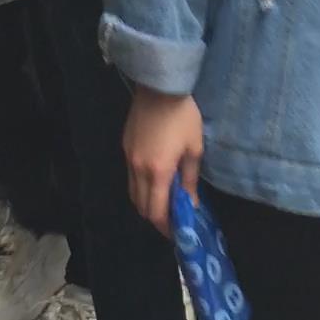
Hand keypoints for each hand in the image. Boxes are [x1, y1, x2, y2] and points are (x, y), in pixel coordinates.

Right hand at [124, 87, 202, 235]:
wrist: (159, 87)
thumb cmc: (183, 117)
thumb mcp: (194, 148)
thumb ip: (190, 179)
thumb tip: (190, 203)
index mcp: (158, 171)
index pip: (156, 210)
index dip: (165, 226)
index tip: (177, 232)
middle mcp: (138, 169)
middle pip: (141, 206)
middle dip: (155, 217)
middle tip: (172, 219)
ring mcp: (128, 157)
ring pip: (132, 192)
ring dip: (146, 202)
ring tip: (163, 201)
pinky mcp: (125, 147)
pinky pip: (130, 176)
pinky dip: (140, 186)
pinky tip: (154, 180)